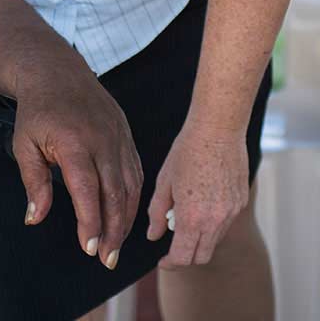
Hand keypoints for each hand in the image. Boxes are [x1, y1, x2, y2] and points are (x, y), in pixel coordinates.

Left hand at [12, 70, 141, 269]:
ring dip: (126, 219)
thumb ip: (33, 182)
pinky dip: (133, 198)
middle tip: (106, 259)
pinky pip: (136, 172)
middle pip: (115, 194)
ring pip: (131, 186)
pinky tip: (124, 216)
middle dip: (113, 231)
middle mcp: (102, 140)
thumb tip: (35, 218)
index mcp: (74, 142)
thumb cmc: (36, 110)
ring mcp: (118, 136)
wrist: (55, 72)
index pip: (87, 190)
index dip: (90, 222)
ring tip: (115, 245)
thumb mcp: (24, 144)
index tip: (88, 249)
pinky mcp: (126, 134)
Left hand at [146, 120, 248, 266]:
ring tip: (184, 213)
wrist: (217, 131)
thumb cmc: (186, 151)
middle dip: (185, 256)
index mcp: (193, 216)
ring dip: (199, 238)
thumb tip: (153, 235)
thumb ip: (157, 211)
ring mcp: (231, 213)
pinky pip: (224, 223)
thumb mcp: (164, 181)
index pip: (183, 256)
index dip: (170, 264)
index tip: (162, 261)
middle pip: (201, 255)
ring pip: (214, 240)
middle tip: (171, 244)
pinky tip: (200, 201)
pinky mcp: (240, 203)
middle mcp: (215, 220)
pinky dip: (211, 223)